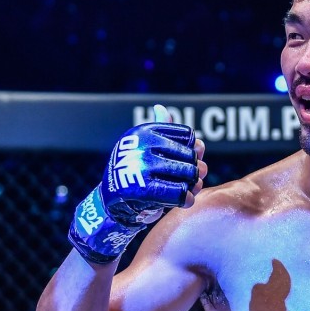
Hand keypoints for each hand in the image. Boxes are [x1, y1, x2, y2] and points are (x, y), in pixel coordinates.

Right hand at [69, 105, 202, 263]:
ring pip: (187, 173)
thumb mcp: (143, 147)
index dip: (194, 149)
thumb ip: (158, 129)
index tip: (192, 158)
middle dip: (196, 169)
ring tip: (190, 188)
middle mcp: (141, 146)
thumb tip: (161, 107)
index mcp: (144, 132)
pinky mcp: (142, 190)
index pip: (187, 136)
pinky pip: (179, 192)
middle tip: (194, 177)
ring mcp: (141, 167)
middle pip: (190, 156)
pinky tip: (185, 200)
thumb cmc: (135, 171)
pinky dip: (186, 198)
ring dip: (193, 184)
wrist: (112, 203)